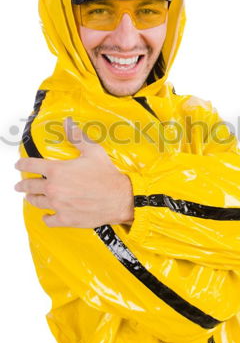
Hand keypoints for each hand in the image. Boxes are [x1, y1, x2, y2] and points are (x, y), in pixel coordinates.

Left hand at [14, 117, 133, 227]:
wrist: (119, 198)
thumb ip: (77, 137)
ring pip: (36, 202)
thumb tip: (68, 123)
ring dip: (31, 199)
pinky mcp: (65, 218)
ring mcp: (58, 205)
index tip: (18, 165)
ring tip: (30, 197)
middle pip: (29, 186)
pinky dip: (46, 217)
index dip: (22, 164)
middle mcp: (53, 188)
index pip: (31, 166)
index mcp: (57, 170)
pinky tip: (47, 215)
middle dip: (22, 184)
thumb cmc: (106, 174)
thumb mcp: (93, 151)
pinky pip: (48, 219)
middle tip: (19, 185)